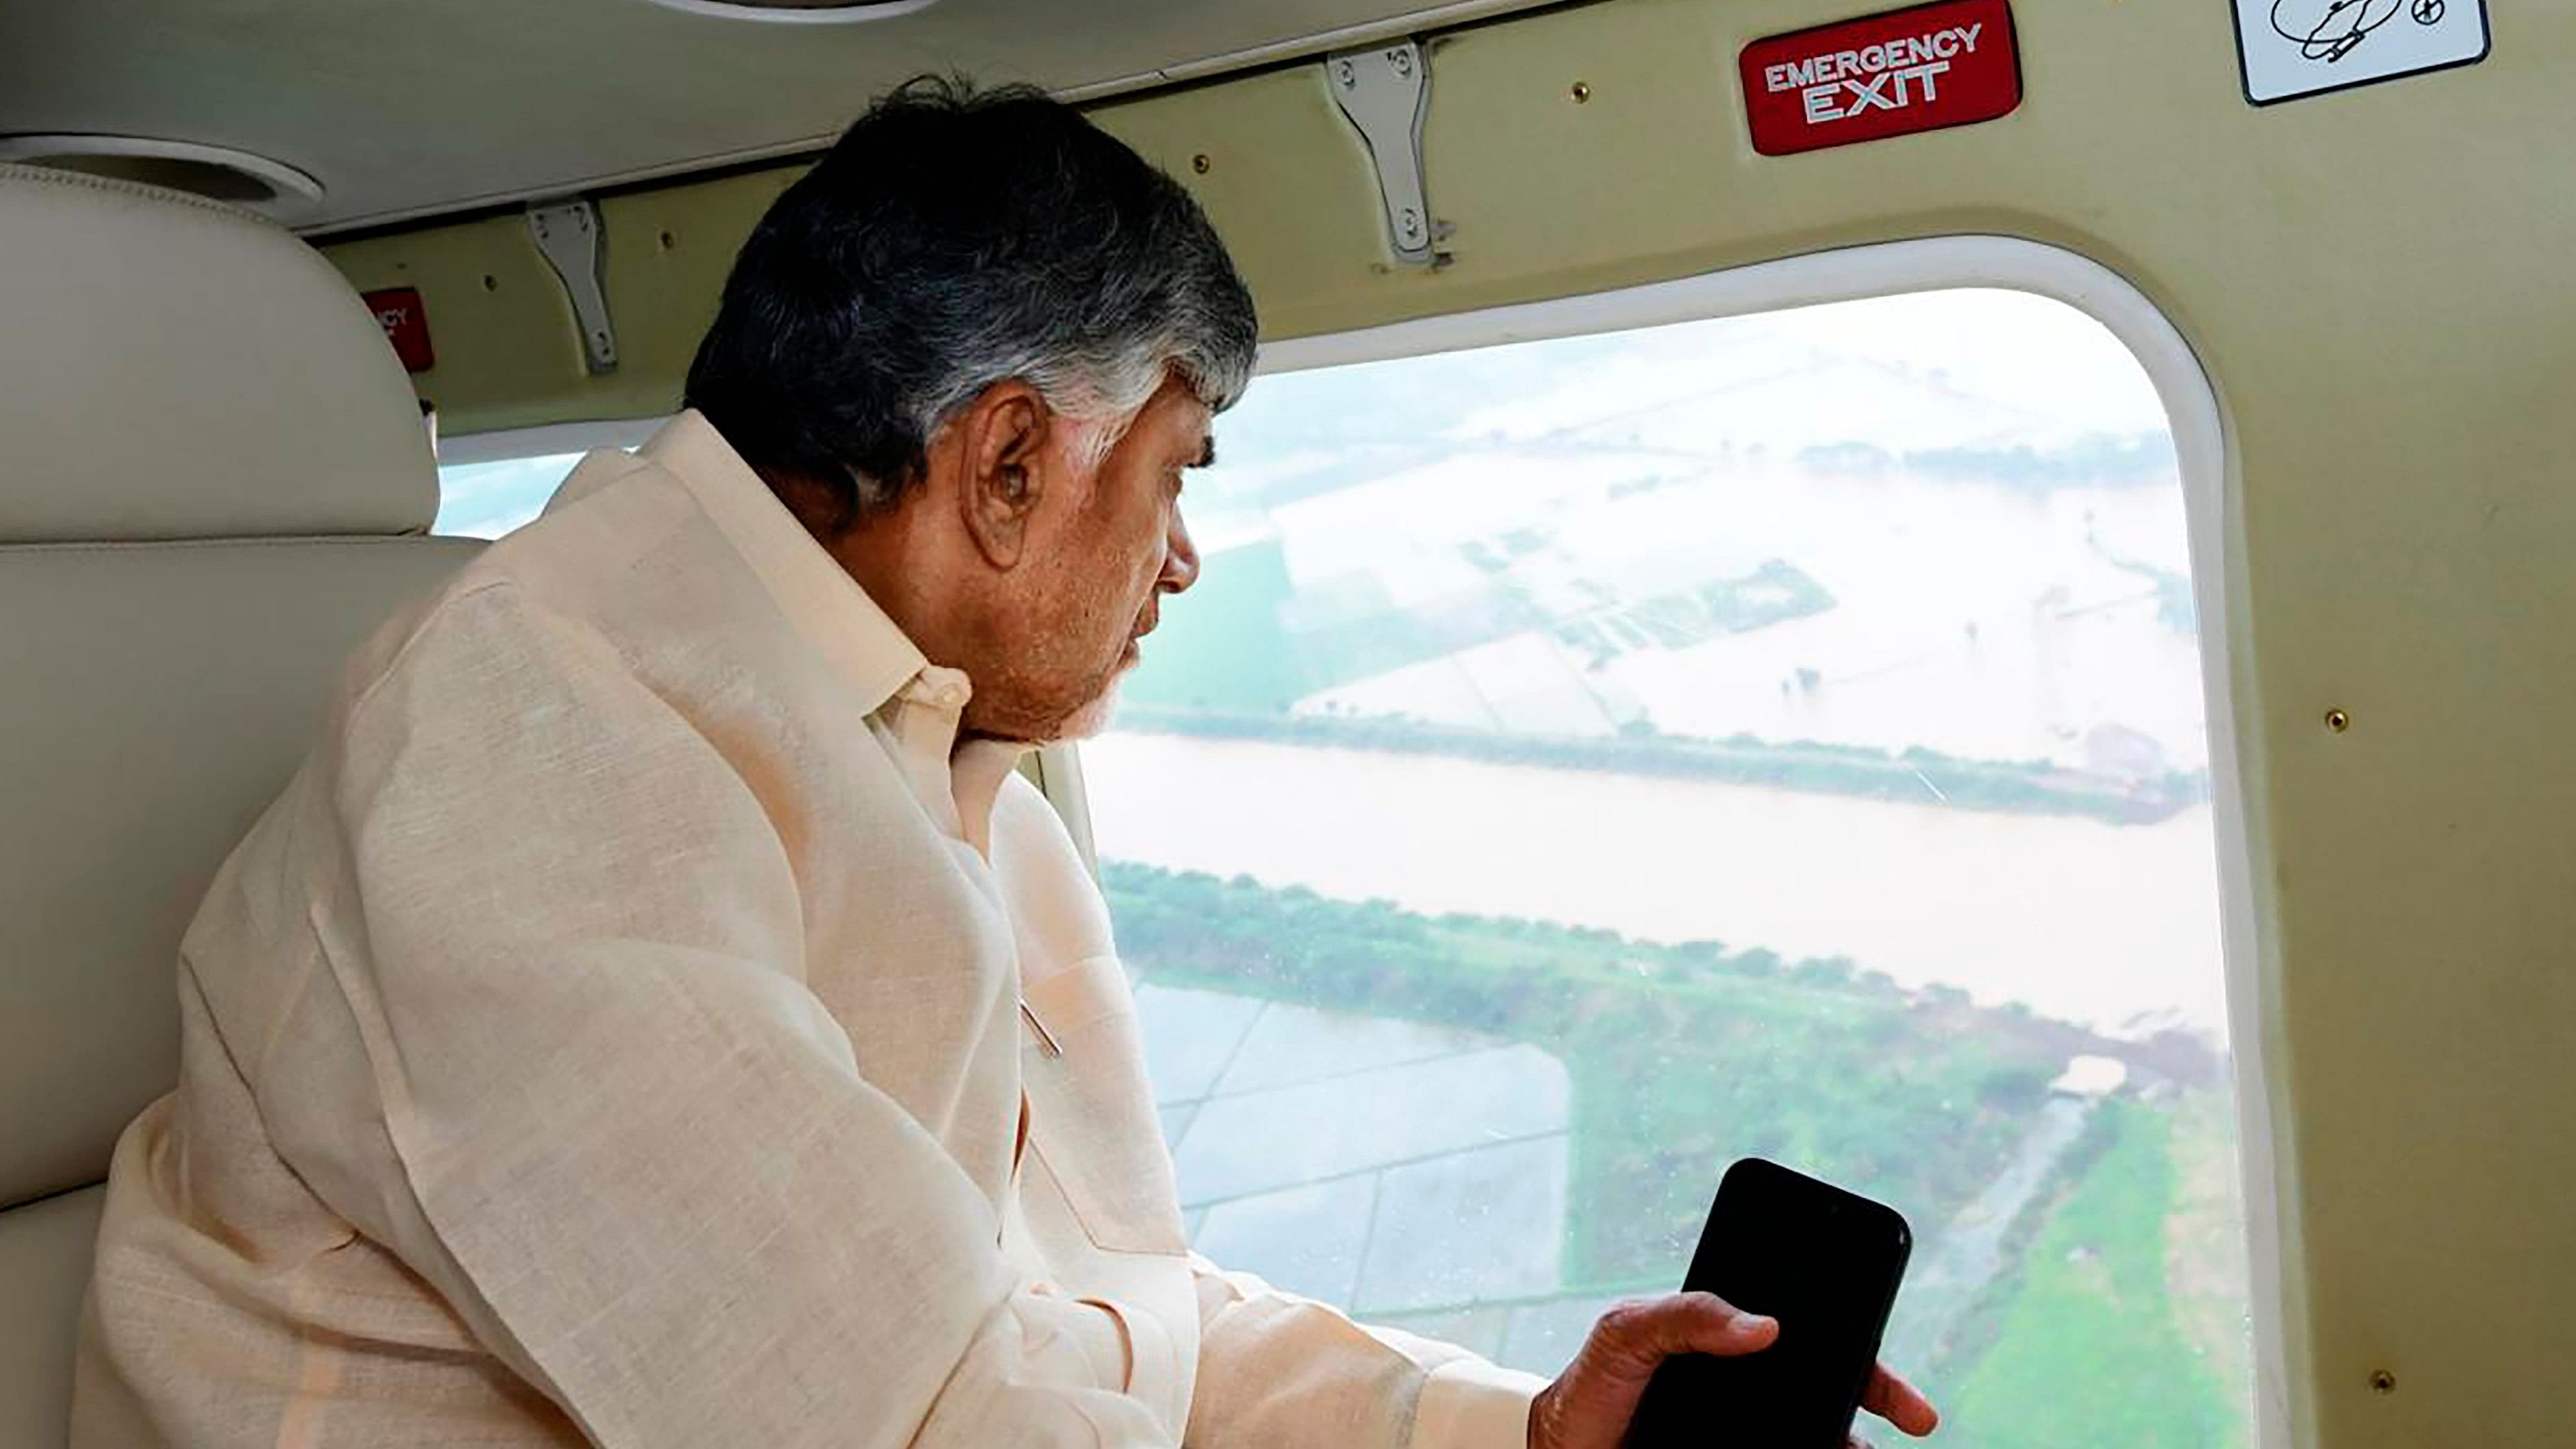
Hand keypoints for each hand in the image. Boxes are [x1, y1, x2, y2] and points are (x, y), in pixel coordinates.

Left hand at [1524, 1292, 1939, 1448]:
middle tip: (1914, 1413)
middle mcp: (1755, 1386)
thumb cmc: (1595, 1384)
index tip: (1883, 1349)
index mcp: (1733, 1339)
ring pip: (1823, 1435)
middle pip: (1834, 1385)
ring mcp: (1753, 1434)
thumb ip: (1685, 1315)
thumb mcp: (1627, 1332)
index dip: (1857, 1335)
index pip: (1809, 1328)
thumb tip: (1765, 1324)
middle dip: (1881, 1393)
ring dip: (1850, 1441)